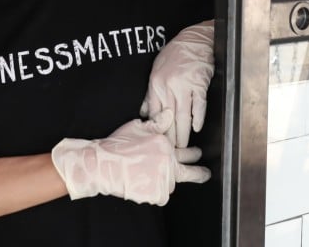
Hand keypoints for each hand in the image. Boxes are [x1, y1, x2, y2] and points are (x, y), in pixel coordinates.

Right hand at [50, 110, 210, 205]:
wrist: (103, 164)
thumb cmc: (117, 145)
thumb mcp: (138, 127)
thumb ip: (157, 122)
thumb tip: (169, 113)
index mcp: (165, 145)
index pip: (187, 152)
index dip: (194, 155)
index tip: (198, 156)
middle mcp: (168, 163)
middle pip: (189, 173)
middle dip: (199, 173)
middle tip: (205, 174)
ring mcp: (163, 180)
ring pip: (169, 185)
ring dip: (164, 182)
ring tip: (147, 177)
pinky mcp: (156, 194)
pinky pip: (160, 196)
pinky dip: (153, 193)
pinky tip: (142, 185)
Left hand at [140, 20, 213, 146]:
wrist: (194, 39)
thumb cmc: (175, 55)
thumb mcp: (156, 71)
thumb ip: (151, 94)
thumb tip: (145, 113)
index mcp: (156, 85)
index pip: (155, 114)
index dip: (157, 131)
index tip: (157, 144)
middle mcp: (168, 87)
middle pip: (168, 118)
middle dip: (170, 138)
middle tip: (170, 153)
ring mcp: (184, 86)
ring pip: (182, 116)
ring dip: (184, 133)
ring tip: (184, 147)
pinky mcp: (199, 84)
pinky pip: (198, 105)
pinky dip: (198, 117)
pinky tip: (197, 128)